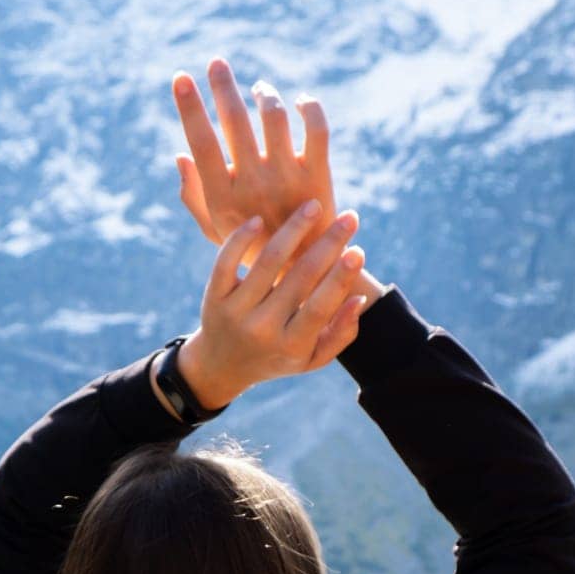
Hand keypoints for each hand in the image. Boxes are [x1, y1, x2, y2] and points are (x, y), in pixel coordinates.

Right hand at [172, 57, 336, 275]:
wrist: (305, 277)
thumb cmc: (253, 251)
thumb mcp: (215, 232)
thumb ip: (194, 197)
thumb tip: (181, 155)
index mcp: (223, 199)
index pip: (201, 143)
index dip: (189, 107)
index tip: (181, 78)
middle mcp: (254, 185)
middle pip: (235, 120)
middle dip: (222, 86)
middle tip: (217, 63)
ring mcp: (287, 179)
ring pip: (274, 116)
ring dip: (264, 94)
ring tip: (258, 91)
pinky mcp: (318, 176)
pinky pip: (316, 127)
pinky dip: (309, 106)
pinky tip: (299, 101)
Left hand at [173, 200, 368, 411]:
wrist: (222, 367)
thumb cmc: (278, 356)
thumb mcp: (311, 358)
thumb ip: (341, 334)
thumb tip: (360, 298)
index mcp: (290, 346)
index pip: (320, 306)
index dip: (341, 278)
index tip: (358, 250)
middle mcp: (262, 329)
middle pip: (300, 279)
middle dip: (328, 244)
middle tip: (349, 218)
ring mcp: (235, 312)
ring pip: (267, 262)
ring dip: (293, 229)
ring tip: (313, 206)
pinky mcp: (214, 297)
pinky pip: (226, 261)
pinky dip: (241, 238)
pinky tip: (260, 220)